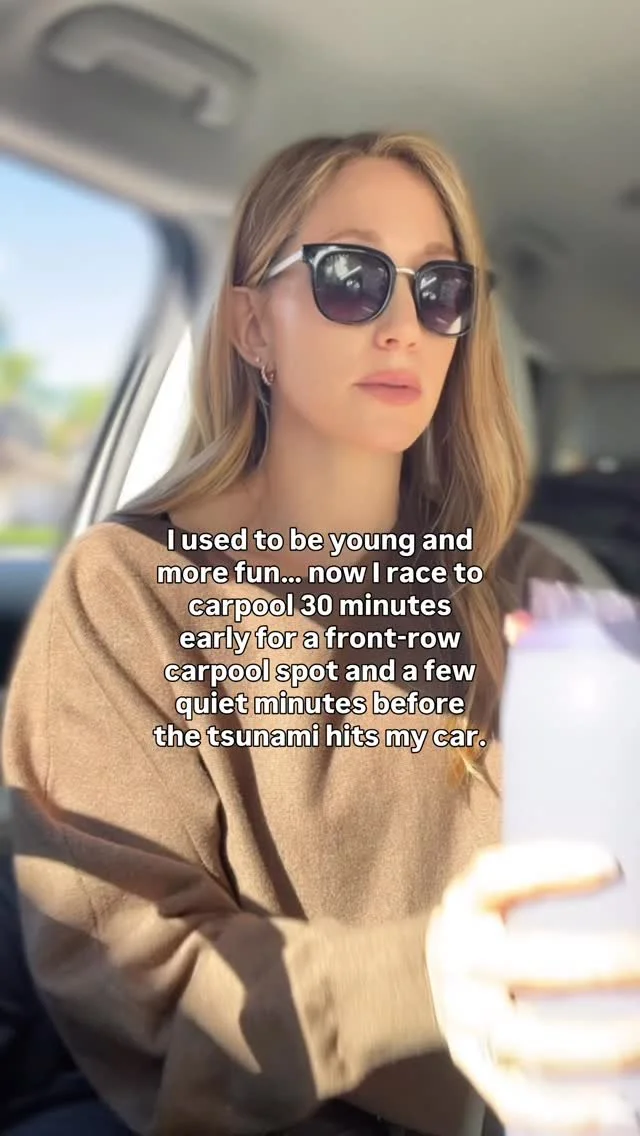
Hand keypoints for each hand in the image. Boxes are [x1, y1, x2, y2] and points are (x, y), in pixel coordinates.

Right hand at [426, 841, 639, 1131]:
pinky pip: (522, 1100)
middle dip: (607, 962)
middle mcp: (458, 959)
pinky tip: (620, 1111)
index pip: (499, 877)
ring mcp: (464, 1021)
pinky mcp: (477, 1071)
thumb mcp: (491, 889)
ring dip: (603, 1045)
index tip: (611, 865)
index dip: (553, 869)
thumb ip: (533, 876)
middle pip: (534, 962)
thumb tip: (610, 867)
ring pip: (532, 1039)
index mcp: (464, 904)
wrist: (426, 982)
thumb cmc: (486, 924)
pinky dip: (571, 1111)